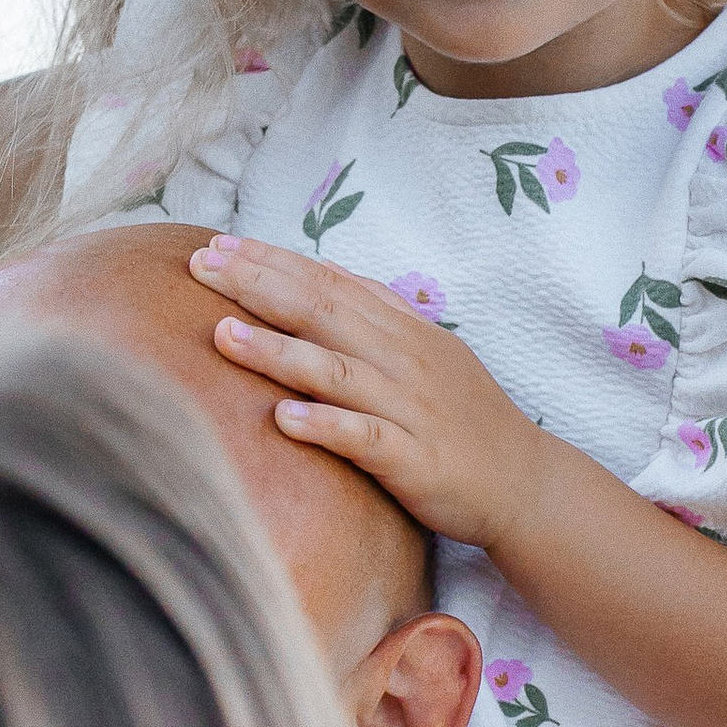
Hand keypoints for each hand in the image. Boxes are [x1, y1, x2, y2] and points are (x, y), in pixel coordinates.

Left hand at [189, 235, 545, 549]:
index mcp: (402, 331)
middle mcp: (403, 360)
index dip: (273, 261)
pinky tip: (283, 418)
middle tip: (201, 266)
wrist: (525, 482)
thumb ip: (379, 311)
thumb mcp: (429, 350)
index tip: (218, 244)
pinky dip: (326, 426)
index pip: (329, 283)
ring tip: (222, 333)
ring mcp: (408, 409)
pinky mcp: (414, 459)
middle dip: (259, 287)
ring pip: (337, 371)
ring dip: (278, 351)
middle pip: (323, 313)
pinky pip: (365, 439)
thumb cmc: (465, 419)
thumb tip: (329, 270)